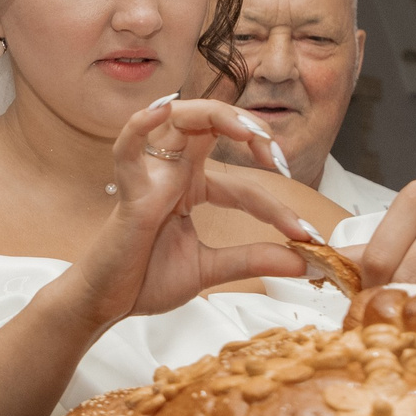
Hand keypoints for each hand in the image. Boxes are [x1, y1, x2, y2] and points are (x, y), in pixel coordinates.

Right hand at [58, 97, 311, 330]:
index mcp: (192, 187)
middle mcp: (173, 172)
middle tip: (280, 157)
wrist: (107, 304)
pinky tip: (161, 110)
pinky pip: (128, 148)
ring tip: (250, 132)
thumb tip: (304, 262)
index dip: (278, 208)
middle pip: (214, 127)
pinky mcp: (130, 191)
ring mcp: (151, 176)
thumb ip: (254, 260)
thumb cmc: (146, 280)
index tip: (307, 237)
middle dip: (251, 130)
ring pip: (180, 119)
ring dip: (217, 115)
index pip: (245, 185)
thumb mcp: (212, 269)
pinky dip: (140, 125)